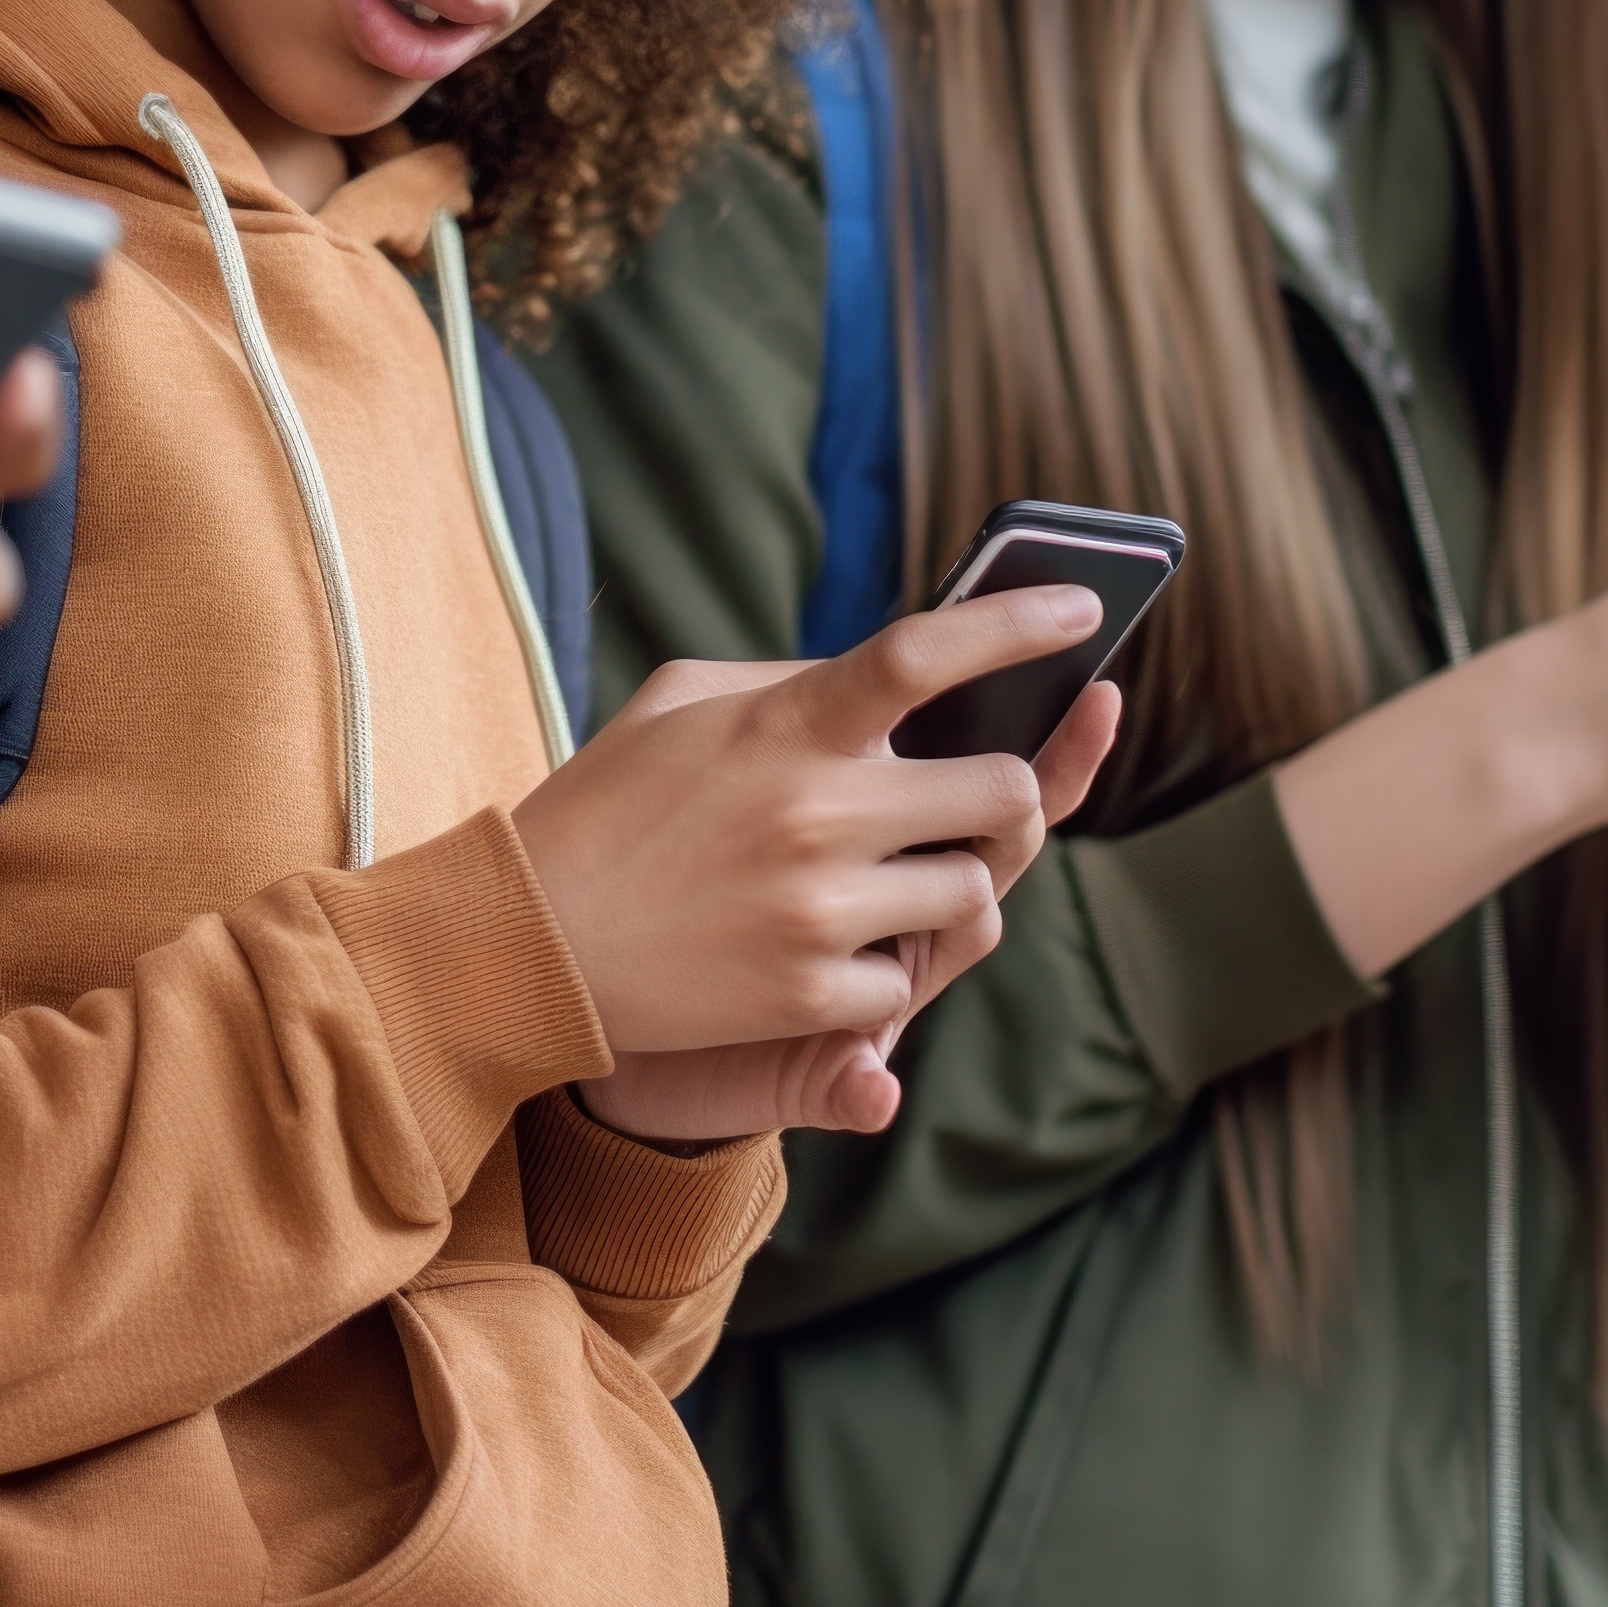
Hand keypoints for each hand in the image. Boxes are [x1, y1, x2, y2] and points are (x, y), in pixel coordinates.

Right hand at [517, 589, 1114, 1134]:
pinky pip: (913, 978)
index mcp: (785, 726)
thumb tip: (893, 682)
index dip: (1017, 622)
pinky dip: (883, 967)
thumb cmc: (606, 806)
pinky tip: (820, 950)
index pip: (925, 653)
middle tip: (967, 801)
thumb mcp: (680, 704)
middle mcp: (815, 812)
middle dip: (1003, 796)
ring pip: (977, 891)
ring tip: (875, 882)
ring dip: (946, 885)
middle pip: (1002, 790)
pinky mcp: (811, 996)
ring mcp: (818, 910)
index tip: (1083, 610)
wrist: (524, 943)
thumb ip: (792, 685)